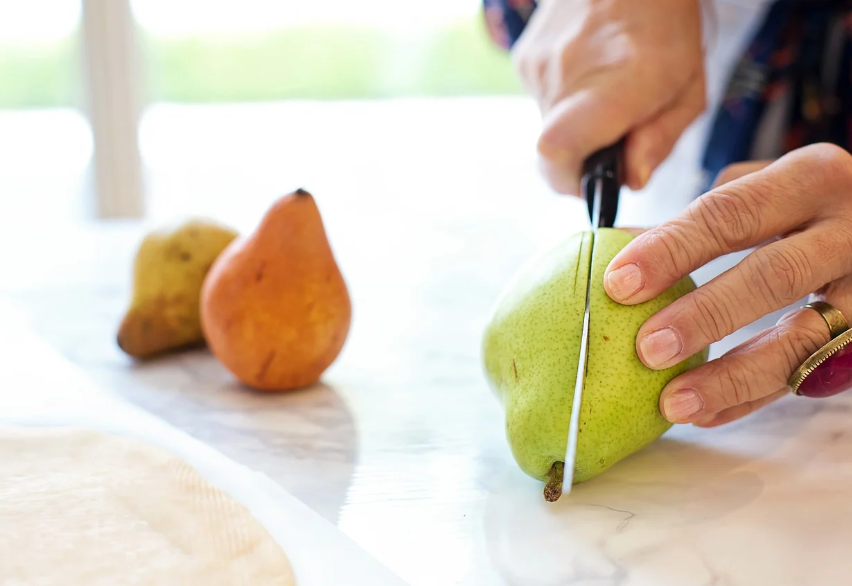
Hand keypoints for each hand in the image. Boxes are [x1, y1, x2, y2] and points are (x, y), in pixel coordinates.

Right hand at [512, 0, 705, 194]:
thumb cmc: (667, 23)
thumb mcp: (688, 88)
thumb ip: (660, 141)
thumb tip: (630, 180)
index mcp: (618, 84)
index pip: (557, 153)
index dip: (570, 181)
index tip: (595, 181)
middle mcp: (568, 75)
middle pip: (556, 150)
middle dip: (585, 153)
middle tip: (616, 128)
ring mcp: (538, 65)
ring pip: (548, 125)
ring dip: (575, 123)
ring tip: (605, 89)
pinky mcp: (524, 58)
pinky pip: (541, 101)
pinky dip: (564, 100)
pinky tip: (588, 70)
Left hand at [602, 143, 851, 426]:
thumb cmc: (804, 207)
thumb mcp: (763, 190)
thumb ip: (702, 219)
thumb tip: (616, 249)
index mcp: (810, 179)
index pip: (731, 213)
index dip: (672, 250)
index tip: (619, 285)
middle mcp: (849, 228)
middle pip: (773, 275)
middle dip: (706, 316)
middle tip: (647, 350)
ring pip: (804, 337)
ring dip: (732, 375)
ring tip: (673, 402)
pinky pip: (811, 375)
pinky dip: (754, 397)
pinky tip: (706, 412)